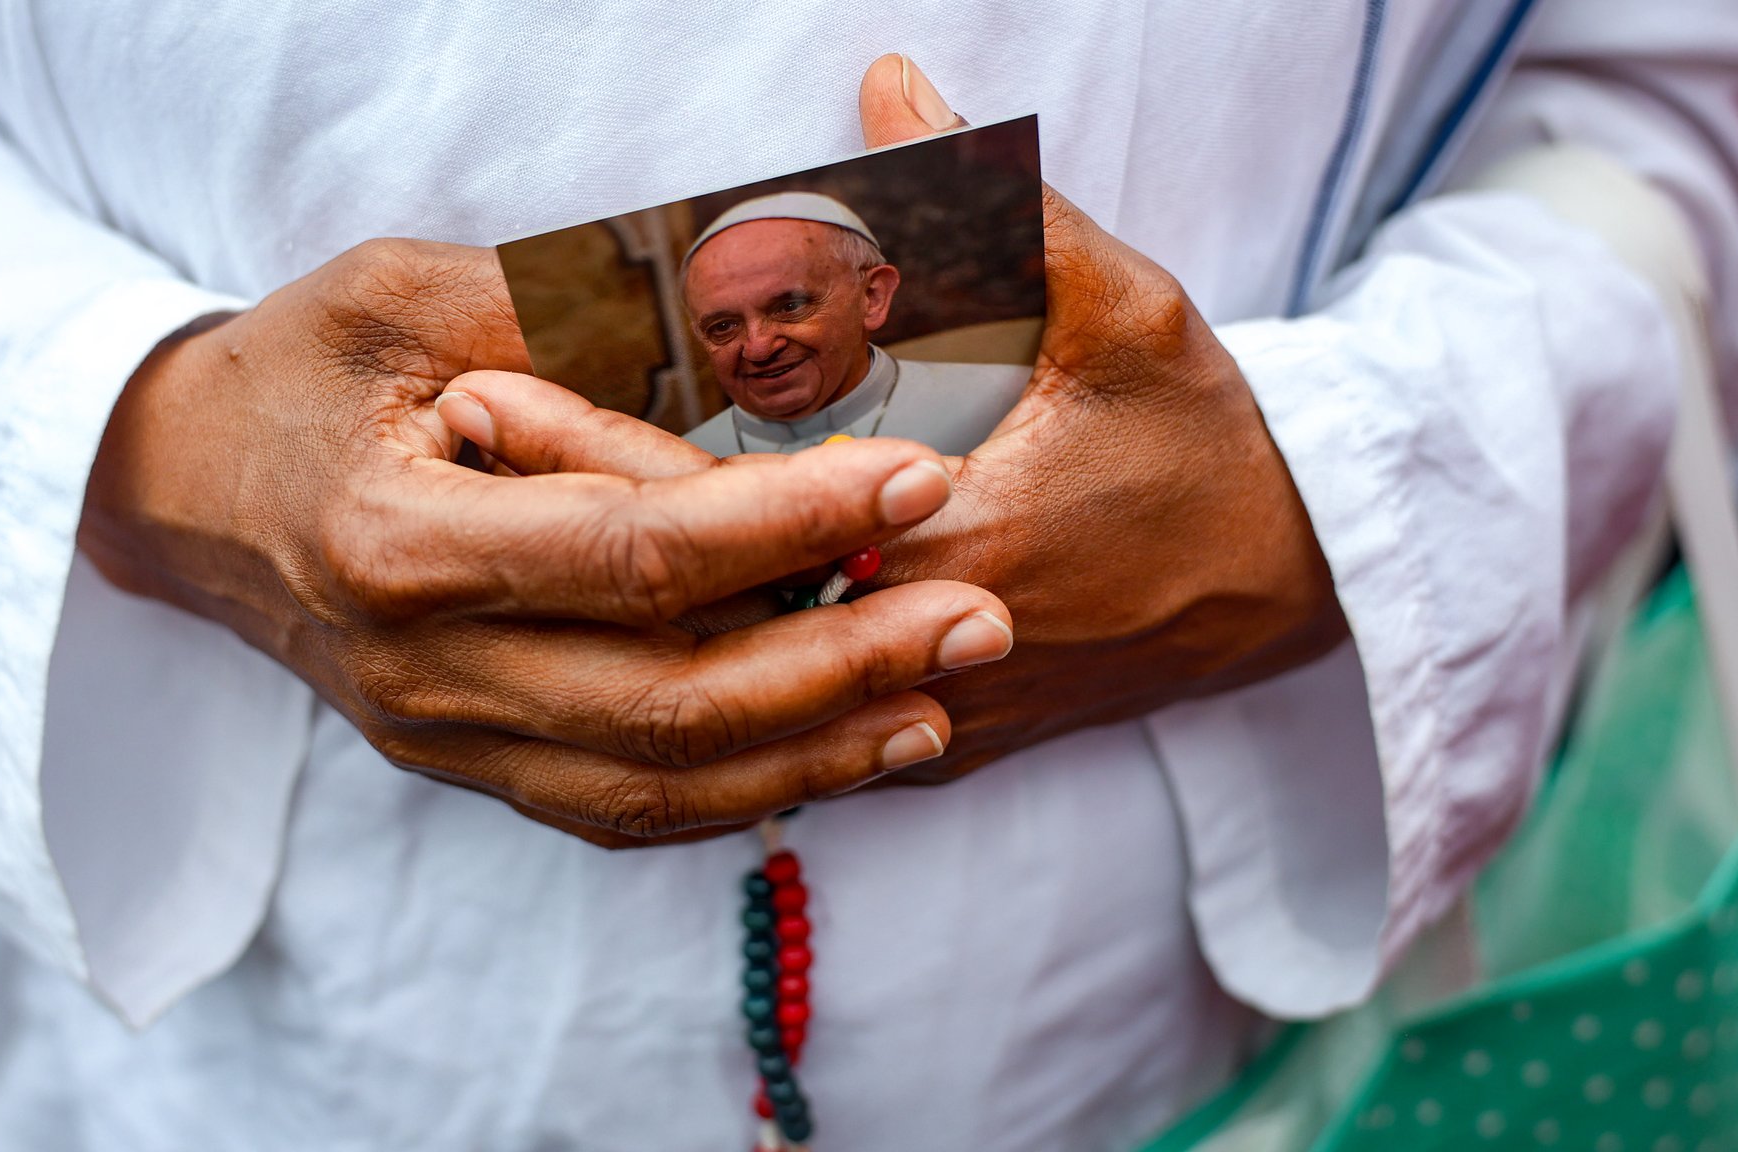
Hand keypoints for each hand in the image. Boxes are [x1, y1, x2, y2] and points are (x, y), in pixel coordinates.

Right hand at [79, 238, 1013, 845]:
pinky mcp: (472, 763)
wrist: (182, 493)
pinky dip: (741, 791)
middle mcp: (424, 671)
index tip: (917, 478)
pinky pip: (622, 810)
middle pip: (668, 700)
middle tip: (981, 617)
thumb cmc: (299, 373)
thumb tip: (746, 322)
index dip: (789, 523)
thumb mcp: (404, 295)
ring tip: (941, 700)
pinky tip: (839, 750)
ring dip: (815, 749)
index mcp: (399, 544)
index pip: (634, 554)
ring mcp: (446, 736)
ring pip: (659, 784)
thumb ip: (561, 312)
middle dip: (842, 662)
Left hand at [439, 55, 1345, 785]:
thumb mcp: (1123, 308)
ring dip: (606, 605)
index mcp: (954, 541)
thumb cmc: (1204, 440)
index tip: (490, 394)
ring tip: (487, 526)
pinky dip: (686, 666)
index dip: (603, 454)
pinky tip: (595, 622)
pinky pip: (776, 722)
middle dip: (568, 526)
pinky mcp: (922, 741)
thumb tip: (883, 83)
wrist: (1287, 587)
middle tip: (450, 448)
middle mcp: (916, 653)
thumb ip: (998, 207)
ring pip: (727, 679)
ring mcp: (916, 716)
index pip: (737, 511)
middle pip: (700, 604)